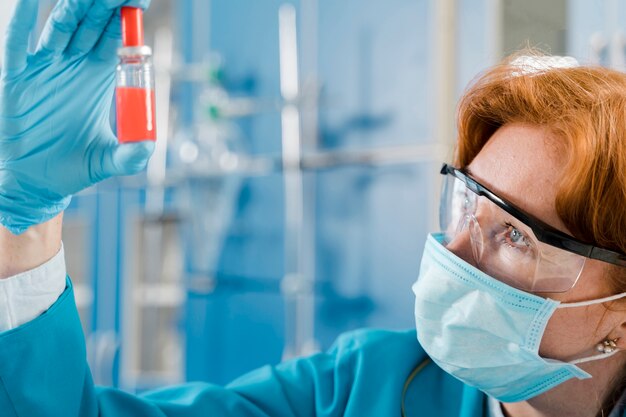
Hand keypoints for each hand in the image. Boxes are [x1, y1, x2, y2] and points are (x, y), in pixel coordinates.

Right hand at [0, 0, 152, 234]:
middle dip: (105, 5)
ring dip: (73, 7)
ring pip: (59, 26)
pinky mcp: (16, 75)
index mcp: (97, 78)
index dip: (127, 20)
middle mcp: (73, 66)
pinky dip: (19, 18)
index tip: (140, 1)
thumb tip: (148, 148)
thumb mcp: (106, 162)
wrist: (34, 181)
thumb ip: (129, 156)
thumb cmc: (73, 168)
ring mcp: (44, 66)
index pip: (115, 40)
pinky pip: (16, 41)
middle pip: (90, 24)